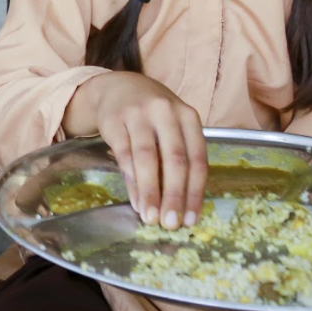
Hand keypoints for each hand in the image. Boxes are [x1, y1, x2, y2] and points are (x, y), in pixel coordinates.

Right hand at [68, 72, 207, 228]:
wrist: (118, 87)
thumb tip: (182, 205)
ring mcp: (138, 114)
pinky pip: (124, 156)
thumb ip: (179, 157)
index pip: (197, 158)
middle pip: (174, 159)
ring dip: (150, 192)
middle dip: (174, 195)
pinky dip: (131, 182)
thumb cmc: (153, 115)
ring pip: (147, 158)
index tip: (191, 219)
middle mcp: (165, 112)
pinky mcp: (114, 120)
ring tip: (151, 217)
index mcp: (188, 116)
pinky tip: (135, 201)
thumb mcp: (173, 127)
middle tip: (171, 223)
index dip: (195, 192)